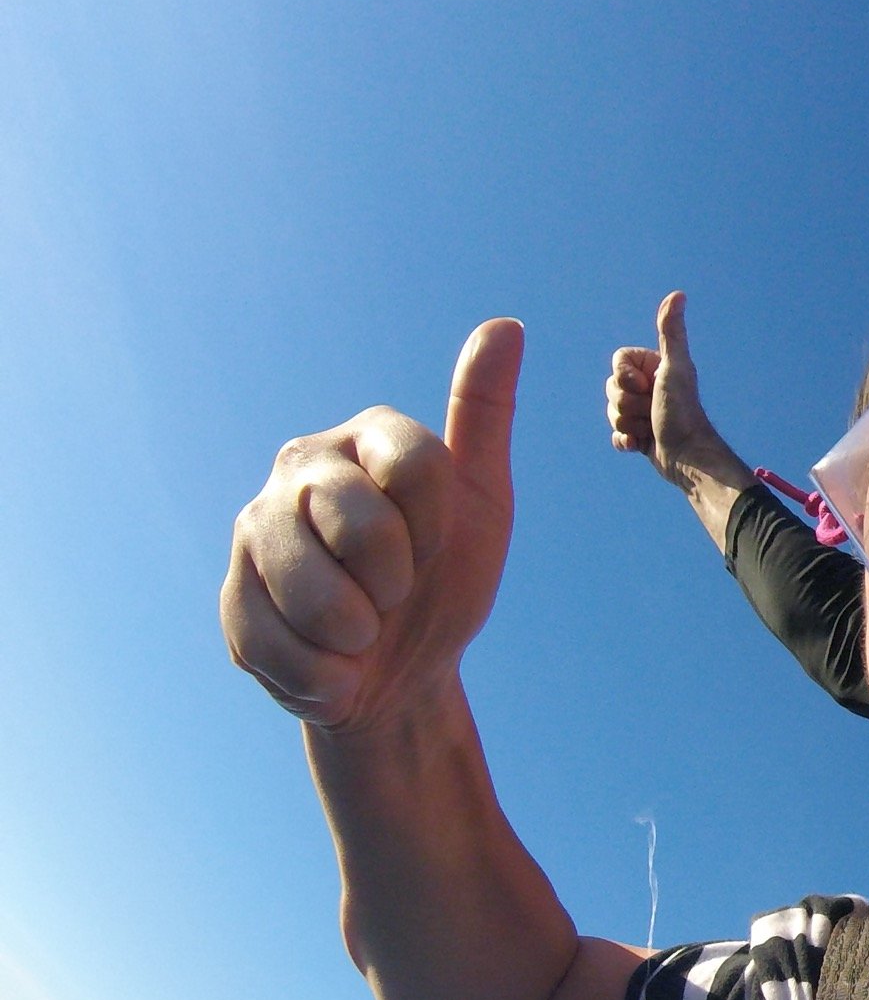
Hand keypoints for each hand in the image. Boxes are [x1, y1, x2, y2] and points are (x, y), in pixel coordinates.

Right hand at [221, 319, 522, 730]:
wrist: (400, 674)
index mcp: (368, 438)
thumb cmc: (444, 581)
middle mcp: (300, 466)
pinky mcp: (230, 597)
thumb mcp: (482, 504)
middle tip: (395, 592)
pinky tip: (329, 659)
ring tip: (361, 629)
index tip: (436, 546)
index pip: (418, 466)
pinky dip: (326, 673)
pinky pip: (284, 646)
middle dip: (398, 581)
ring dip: (359, 633)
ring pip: (317, 593)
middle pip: (365, 526)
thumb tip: (506, 325)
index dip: (438, 528)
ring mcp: (255, 528)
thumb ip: (484, 417)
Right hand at [607, 291, 747, 490]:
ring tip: (651, 429)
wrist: (687, 456)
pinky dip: (626, 441)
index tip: (646, 387)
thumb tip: (678, 295)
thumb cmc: (682, 411)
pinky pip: (616, 435)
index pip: (617, 363)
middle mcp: (649, 386)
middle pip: (610, 388)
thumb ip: (671, 332)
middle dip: (626, 404)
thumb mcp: (675, 367)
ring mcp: (643, 411)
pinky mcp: (640, 435)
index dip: (624, 377)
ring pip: (611, 412)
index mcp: (654, 367)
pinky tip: (642, 445)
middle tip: (651, 410)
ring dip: (627, 424)